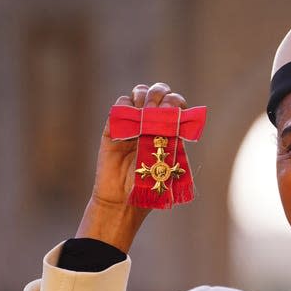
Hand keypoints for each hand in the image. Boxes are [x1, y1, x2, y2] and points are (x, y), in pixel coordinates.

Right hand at [76, 82, 187, 251]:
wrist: (123, 198)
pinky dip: (127, 106)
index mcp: (169, 129)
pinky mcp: (115, 124)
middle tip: (157, 110)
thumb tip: (174, 113)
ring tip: (144, 115)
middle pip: (159, 92)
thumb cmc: (148, 186)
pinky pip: (122, 103)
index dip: (176, 101)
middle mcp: (152, 121)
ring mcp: (133, 121)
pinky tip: (131, 122)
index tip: (175, 110)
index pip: (175, 103)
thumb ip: (172, 139)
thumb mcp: (167, 163)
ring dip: (144, 98)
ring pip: (140, 92)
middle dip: (160, 94)